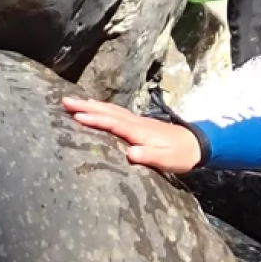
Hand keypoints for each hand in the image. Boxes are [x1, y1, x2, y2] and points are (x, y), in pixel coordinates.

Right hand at [62, 96, 201, 171]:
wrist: (196, 145)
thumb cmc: (180, 155)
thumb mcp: (166, 160)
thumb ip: (149, 156)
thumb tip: (131, 153)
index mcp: (139, 131)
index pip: (113, 123)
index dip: (95, 120)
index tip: (76, 116)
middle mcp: (136, 122)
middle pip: (108, 111)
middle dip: (86, 106)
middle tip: (65, 101)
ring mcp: (137, 120)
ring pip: (110, 109)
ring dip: (92, 105)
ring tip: (73, 101)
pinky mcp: (138, 123)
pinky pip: (115, 112)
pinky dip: (102, 108)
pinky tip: (96, 108)